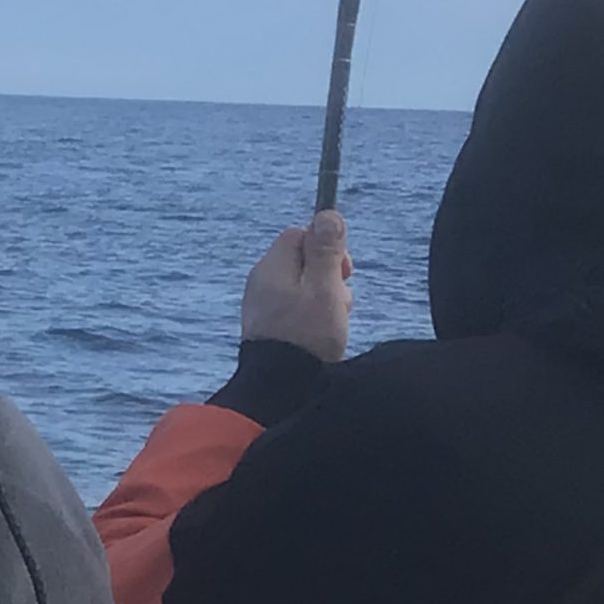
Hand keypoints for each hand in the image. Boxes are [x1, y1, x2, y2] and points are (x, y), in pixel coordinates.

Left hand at [240, 209, 353, 362]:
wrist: (279, 388)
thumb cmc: (306, 336)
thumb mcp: (325, 288)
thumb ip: (326, 251)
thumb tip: (328, 215)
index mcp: (272, 267)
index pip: (299, 234)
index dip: (326, 246)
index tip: (343, 271)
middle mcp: (261, 282)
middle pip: (302, 261)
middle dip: (328, 276)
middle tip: (339, 301)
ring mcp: (261, 305)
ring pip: (301, 287)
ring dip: (324, 299)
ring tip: (331, 324)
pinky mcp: (266, 327)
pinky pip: (294, 309)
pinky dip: (311, 317)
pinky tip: (319, 337)